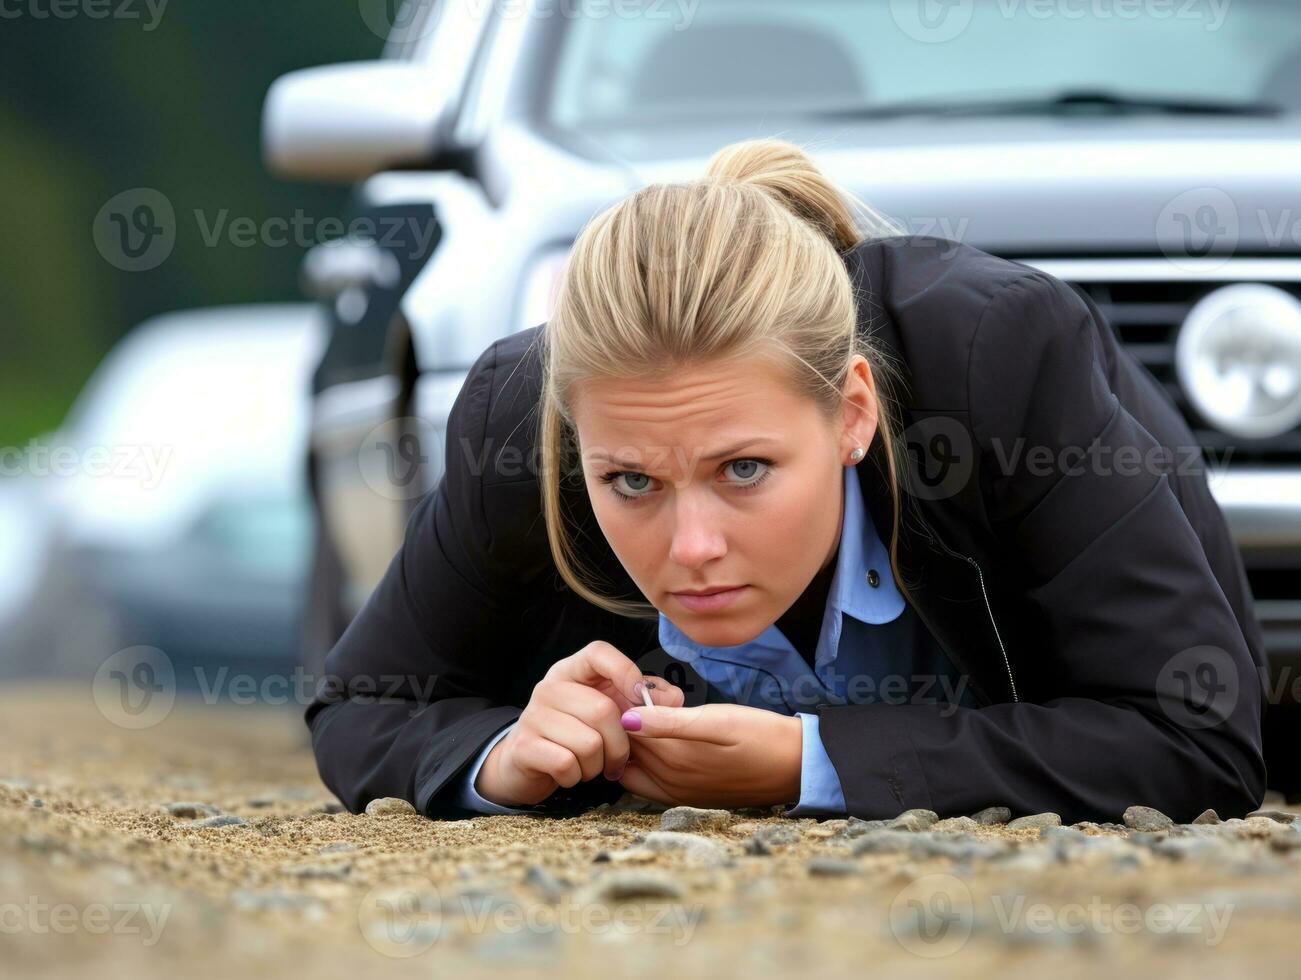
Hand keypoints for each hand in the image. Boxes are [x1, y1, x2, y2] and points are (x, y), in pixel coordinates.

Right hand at [476, 640, 685, 806]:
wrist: (527, 764)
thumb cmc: (577, 734)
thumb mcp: (610, 713)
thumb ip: (644, 702)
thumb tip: (673, 699)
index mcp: (572, 671)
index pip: (599, 653)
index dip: (625, 672)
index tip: (640, 699)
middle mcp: (550, 687)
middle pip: (603, 710)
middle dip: (620, 745)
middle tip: (617, 759)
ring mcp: (533, 715)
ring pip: (588, 743)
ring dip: (598, 765)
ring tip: (591, 766)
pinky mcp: (524, 746)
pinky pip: (567, 764)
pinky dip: (577, 777)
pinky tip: (572, 774)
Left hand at [615, 703, 801, 807]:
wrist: (797, 766)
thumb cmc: (761, 736)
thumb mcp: (718, 721)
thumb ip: (670, 723)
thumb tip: (626, 720)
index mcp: (673, 762)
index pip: (625, 733)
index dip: (625, 706)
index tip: (639, 688)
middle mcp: (669, 784)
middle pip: (627, 750)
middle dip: (629, 723)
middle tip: (649, 697)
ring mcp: (679, 795)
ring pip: (635, 767)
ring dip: (638, 742)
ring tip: (658, 715)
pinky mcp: (689, 798)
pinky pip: (650, 783)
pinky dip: (647, 762)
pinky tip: (666, 740)